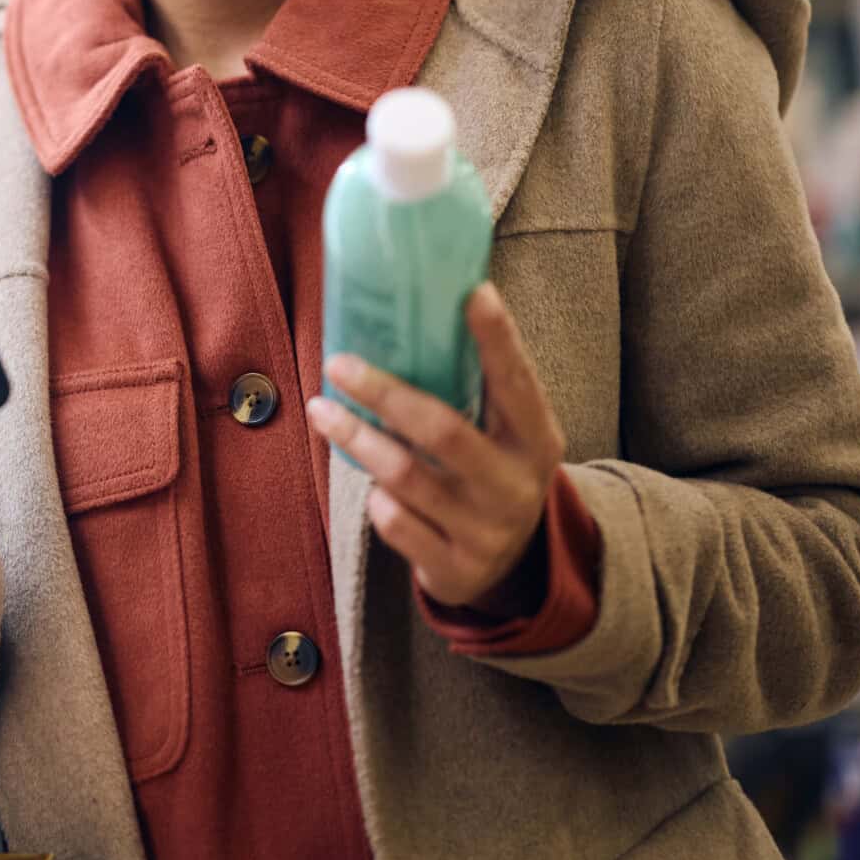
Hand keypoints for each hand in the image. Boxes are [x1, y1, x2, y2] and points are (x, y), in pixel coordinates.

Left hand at [303, 282, 566, 608]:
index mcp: (537, 439)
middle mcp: (517, 485)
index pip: (517, 381)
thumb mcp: (500, 433)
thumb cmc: (488, 471)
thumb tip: (427, 302)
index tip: (473, 291)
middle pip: (444, 431)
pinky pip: (397, 524)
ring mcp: (488, 531)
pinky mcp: (456, 568)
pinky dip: (375, 500)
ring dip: (356, 439)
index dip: (498, 338)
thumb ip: (476, 387)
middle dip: (385, 393)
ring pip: (407, 477)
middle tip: (339, 363)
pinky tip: (369, 487)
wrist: (506, 566)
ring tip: (322, 410)